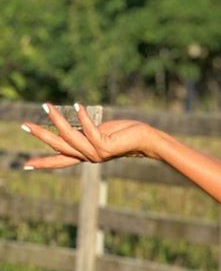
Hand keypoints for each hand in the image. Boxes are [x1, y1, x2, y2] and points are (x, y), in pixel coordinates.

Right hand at [21, 103, 159, 169]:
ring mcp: (97, 153)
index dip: (43, 162)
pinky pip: (89, 130)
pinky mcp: (106, 145)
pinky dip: (82, 117)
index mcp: (85, 155)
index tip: (25, 165)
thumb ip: (82, 134)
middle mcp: (89, 157)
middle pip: (59, 147)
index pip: (60, 161)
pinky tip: (77, 105)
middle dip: (41, 136)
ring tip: (47, 106)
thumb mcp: (97, 133)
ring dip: (57, 120)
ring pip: (70, 136)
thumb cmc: (123, 133)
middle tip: (24, 125)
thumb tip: (66, 128)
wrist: (145, 139)